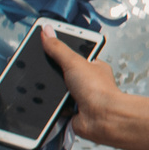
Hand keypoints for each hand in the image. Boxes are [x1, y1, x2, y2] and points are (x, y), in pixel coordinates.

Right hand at [41, 24, 127, 145]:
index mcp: (92, 66)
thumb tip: (47, 31)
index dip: (59, 48)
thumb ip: (58, 48)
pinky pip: (55, 106)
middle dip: (54, 73)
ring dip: (53, 91)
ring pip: (57, 90)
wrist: (102, 118)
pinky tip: (56, 104)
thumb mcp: (74, 62)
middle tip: (49, 70)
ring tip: (57, 90)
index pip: (73, 52)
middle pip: (62, 72)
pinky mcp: (71, 111)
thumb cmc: (99, 91)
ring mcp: (79, 97)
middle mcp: (86, 81)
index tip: (46, 42)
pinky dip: (53, 106)